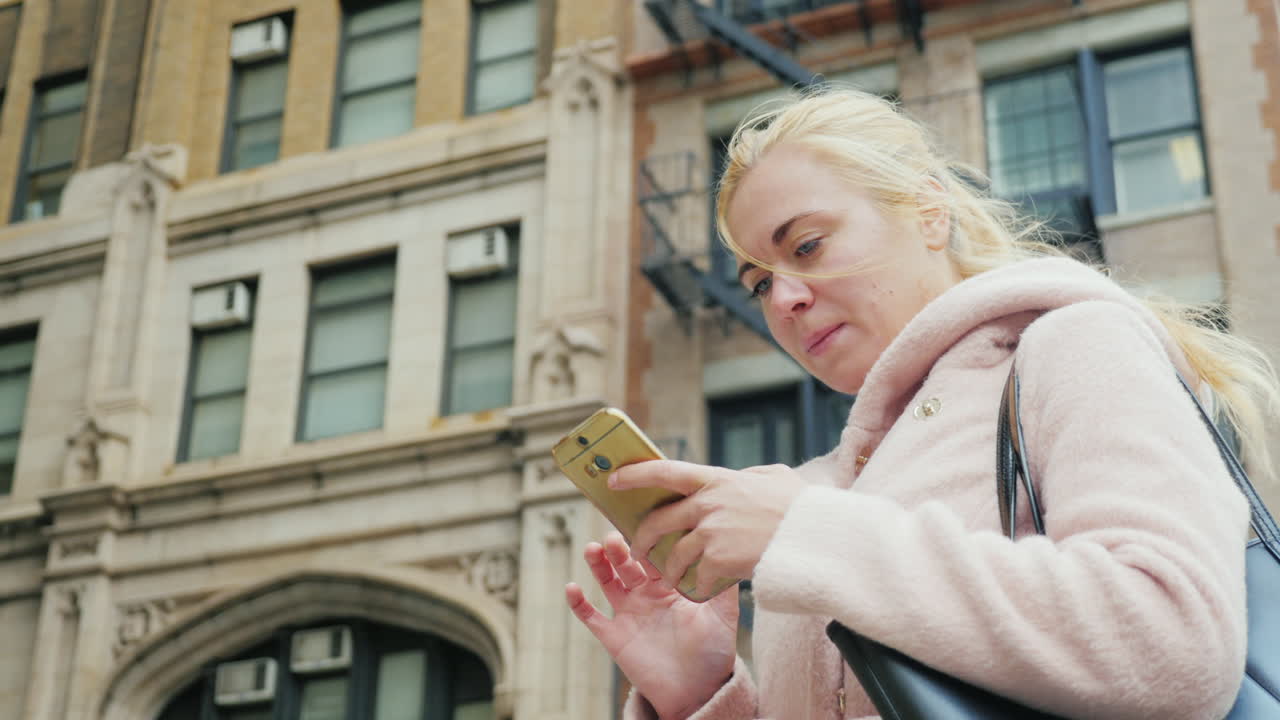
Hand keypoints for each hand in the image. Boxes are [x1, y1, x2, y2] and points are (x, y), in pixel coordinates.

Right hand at [566, 532, 738, 719]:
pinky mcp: (614, 635)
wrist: (697, 691)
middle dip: (620, 549)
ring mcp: (628, 613)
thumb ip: (723, 587)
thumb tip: (729, 553)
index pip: (654, 556)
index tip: (642, 522)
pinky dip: (579, 603)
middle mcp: (647, 595)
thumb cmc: (713, 652)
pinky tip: (572, 588)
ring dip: (598, 565)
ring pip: (608, 582)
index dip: (647, 541)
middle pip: (628, 564)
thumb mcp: (723, 616)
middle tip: (614, 536)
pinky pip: (592, 617)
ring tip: (592, 548)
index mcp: (671, 585)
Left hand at [612, 461, 807, 597]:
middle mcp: (708, 504)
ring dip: (667, 570)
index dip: (635, 475)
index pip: (664, 472)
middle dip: (642, 539)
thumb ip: (750, 477)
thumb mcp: (776, 478)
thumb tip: (741, 478)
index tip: (614, 480)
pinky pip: (697, 577)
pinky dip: (699, 586)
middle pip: (658, 522)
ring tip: (670, 578)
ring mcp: (712, 533)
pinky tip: (704, 589)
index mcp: (716, 480)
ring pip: (673, 555)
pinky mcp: (720, 561)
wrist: (816, 537)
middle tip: (638, 549)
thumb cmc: (803, 507)